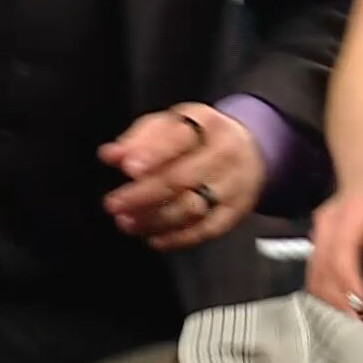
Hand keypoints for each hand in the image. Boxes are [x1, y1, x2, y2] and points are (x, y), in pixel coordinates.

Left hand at [99, 104, 264, 250]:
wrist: (251, 151)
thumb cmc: (200, 138)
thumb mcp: (172, 124)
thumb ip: (139, 139)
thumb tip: (112, 155)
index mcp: (206, 124)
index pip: (179, 138)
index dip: (152, 154)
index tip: (128, 168)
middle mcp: (223, 154)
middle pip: (182, 178)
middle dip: (143, 194)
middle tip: (114, 204)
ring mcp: (232, 185)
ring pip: (192, 207)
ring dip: (155, 219)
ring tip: (127, 222)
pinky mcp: (235, 211)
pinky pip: (207, 229)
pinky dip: (178, 238)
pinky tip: (155, 239)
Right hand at [305, 178, 362, 316]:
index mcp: (350, 215)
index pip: (341, 250)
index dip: (347, 279)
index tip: (360, 305)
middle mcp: (327, 229)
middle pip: (322, 271)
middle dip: (336, 303)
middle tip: (356, 329)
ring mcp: (318, 242)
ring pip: (315, 279)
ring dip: (329, 306)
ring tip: (351, 331)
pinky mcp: (316, 255)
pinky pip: (315, 281)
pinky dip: (326, 302)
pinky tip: (344, 319)